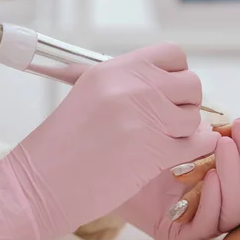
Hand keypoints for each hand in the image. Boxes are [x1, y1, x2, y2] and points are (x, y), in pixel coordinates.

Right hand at [0, 43, 218, 239]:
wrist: (39, 185)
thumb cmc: (60, 146)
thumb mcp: (87, 95)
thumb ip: (125, 84)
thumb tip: (163, 81)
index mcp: (114, 70)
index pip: (172, 54)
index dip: (177, 74)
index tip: (168, 91)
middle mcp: (133, 87)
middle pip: (191, 84)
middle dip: (185, 103)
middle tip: (168, 121)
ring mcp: (146, 118)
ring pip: (195, 116)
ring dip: (184, 132)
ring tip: (160, 142)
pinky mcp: (155, 151)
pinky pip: (199, 142)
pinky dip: (194, 150)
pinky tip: (175, 155)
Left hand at [115, 115, 239, 239]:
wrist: (112, 155)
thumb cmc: (156, 139)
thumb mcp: (197, 131)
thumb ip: (230, 131)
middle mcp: (228, 204)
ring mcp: (207, 222)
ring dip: (236, 175)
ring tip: (225, 145)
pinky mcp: (182, 236)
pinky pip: (208, 226)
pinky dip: (213, 199)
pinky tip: (211, 175)